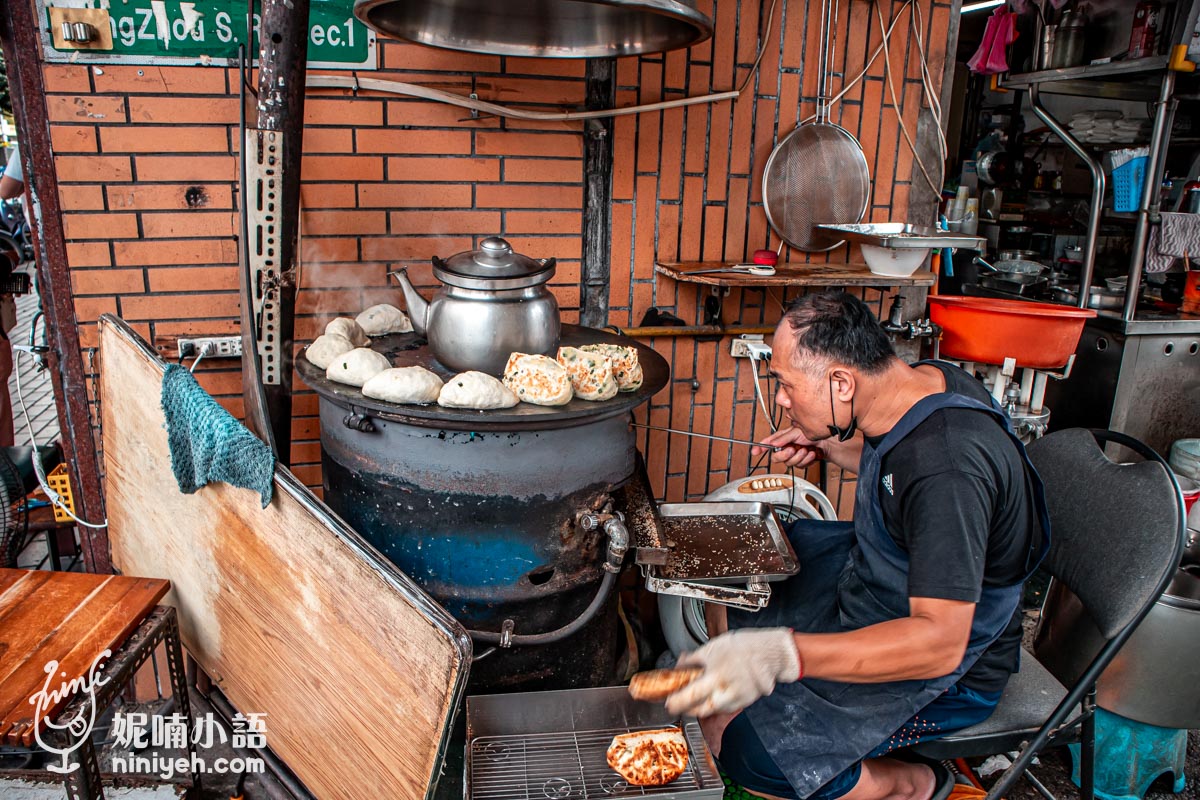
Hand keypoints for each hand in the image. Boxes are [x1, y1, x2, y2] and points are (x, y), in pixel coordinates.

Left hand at [664, 628, 800, 717]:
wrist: (771, 653)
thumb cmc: (744, 647)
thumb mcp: (713, 647)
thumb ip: (694, 658)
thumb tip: (680, 664)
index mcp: (716, 676)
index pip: (691, 696)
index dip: (677, 703)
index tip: (668, 703)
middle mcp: (726, 692)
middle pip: (700, 710)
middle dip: (686, 710)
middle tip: (677, 705)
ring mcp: (736, 699)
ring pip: (713, 710)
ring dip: (701, 708)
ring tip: (694, 700)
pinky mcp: (744, 702)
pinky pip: (726, 708)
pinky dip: (716, 704)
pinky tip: (713, 696)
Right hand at [752, 426, 823, 468]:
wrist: (825, 443)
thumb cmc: (811, 434)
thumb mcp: (795, 432)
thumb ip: (783, 438)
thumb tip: (773, 443)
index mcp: (781, 440)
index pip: (767, 444)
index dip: (760, 448)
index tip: (754, 451)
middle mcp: (785, 448)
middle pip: (776, 458)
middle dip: (785, 455)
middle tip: (792, 449)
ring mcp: (792, 457)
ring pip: (788, 463)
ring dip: (799, 456)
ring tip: (805, 449)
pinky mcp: (800, 463)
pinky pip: (799, 466)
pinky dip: (807, 459)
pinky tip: (811, 453)